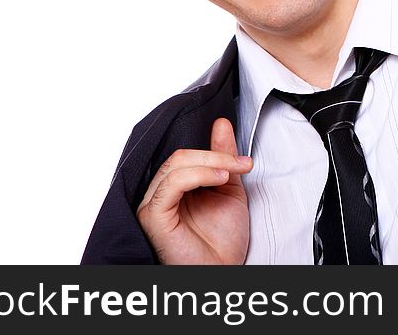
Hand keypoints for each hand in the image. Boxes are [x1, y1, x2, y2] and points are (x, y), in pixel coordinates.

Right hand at [136, 118, 252, 263]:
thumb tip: (221, 124)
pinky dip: (197, 175)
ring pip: (176, 165)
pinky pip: (171, 184)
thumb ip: (223, 158)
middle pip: (180, 156)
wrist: (224, 272)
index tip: (244, 159)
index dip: (216, 150)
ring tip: (232, 172)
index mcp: (175, 187)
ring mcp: (153, 204)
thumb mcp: (229, 190)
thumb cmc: (222, 242)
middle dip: (216, 155)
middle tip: (241, 163)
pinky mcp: (153, 216)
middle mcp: (160, 194)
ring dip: (210, 162)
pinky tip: (219, 179)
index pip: (187, 155)